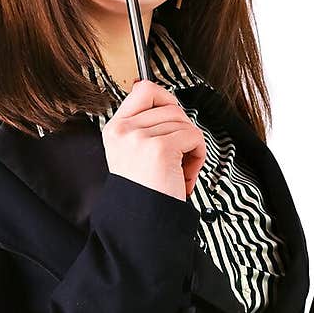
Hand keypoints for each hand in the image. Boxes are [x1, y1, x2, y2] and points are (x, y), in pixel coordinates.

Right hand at [101, 79, 206, 201]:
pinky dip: (198, 155)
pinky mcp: (160, 149)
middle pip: (171, 106)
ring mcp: (139, 138)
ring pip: (185, 122)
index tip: (175, 120)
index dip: (167, 100)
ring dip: (191, 146)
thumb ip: (147, 127)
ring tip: (181, 170)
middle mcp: (124, 131)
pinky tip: (186, 174)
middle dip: (183, 130)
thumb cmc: (145, 192)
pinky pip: (194, 136)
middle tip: (179, 156)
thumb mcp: (135, 154)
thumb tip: (172, 104)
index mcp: (115, 129)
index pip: (144, 89)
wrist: (143, 223)